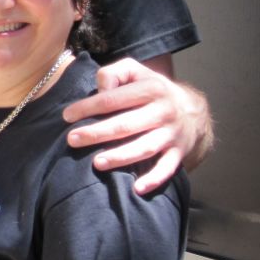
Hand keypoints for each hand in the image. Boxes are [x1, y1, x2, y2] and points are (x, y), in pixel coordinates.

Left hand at [61, 57, 211, 193]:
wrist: (192, 110)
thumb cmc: (152, 89)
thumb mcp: (135, 71)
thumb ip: (113, 73)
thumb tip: (99, 91)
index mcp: (150, 88)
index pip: (113, 99)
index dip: (88, 107)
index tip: (67, 116)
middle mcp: (163, 111)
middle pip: (126, 124)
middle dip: (97, 133)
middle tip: (72, 140)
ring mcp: (172, 133)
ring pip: (144, 147)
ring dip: (120, 157)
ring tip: (96, 163)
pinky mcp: (179, 152)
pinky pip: (167, 169)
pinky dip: (154, 179)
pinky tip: (136, 188)